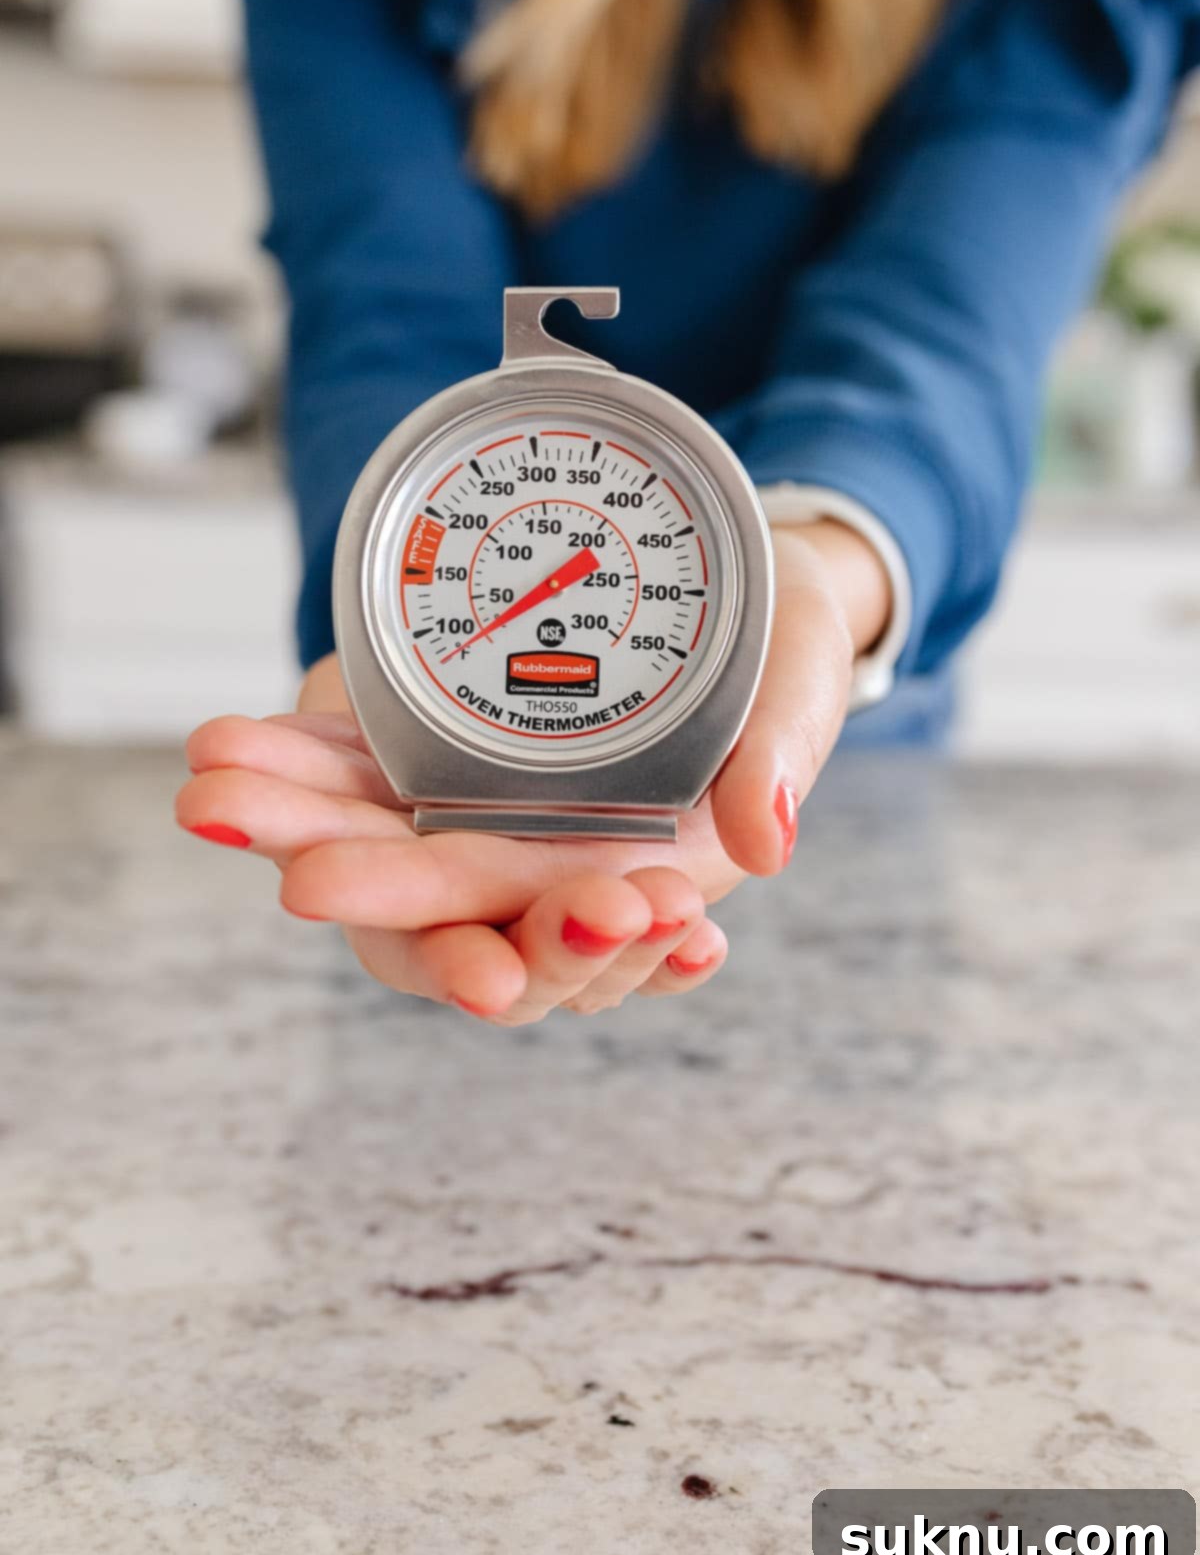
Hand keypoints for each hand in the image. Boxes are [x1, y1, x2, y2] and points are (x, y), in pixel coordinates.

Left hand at [174, 523, 888, 1022]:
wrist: (733, 581)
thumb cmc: (780, 637)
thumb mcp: (798, 672)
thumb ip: (785, 748)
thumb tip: (766, 842)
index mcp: (639, 879)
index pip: (563, 939)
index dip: (524, 956)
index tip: (483, 973)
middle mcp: (545, 864)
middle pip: (442, 909)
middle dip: (373, 891)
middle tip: (299, 873)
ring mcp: (480, 807)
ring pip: (375, 842)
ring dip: (295, 826)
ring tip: (215, 792)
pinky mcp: (436, 745)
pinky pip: (353, 768)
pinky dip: (295, 760)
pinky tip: (224, 745)